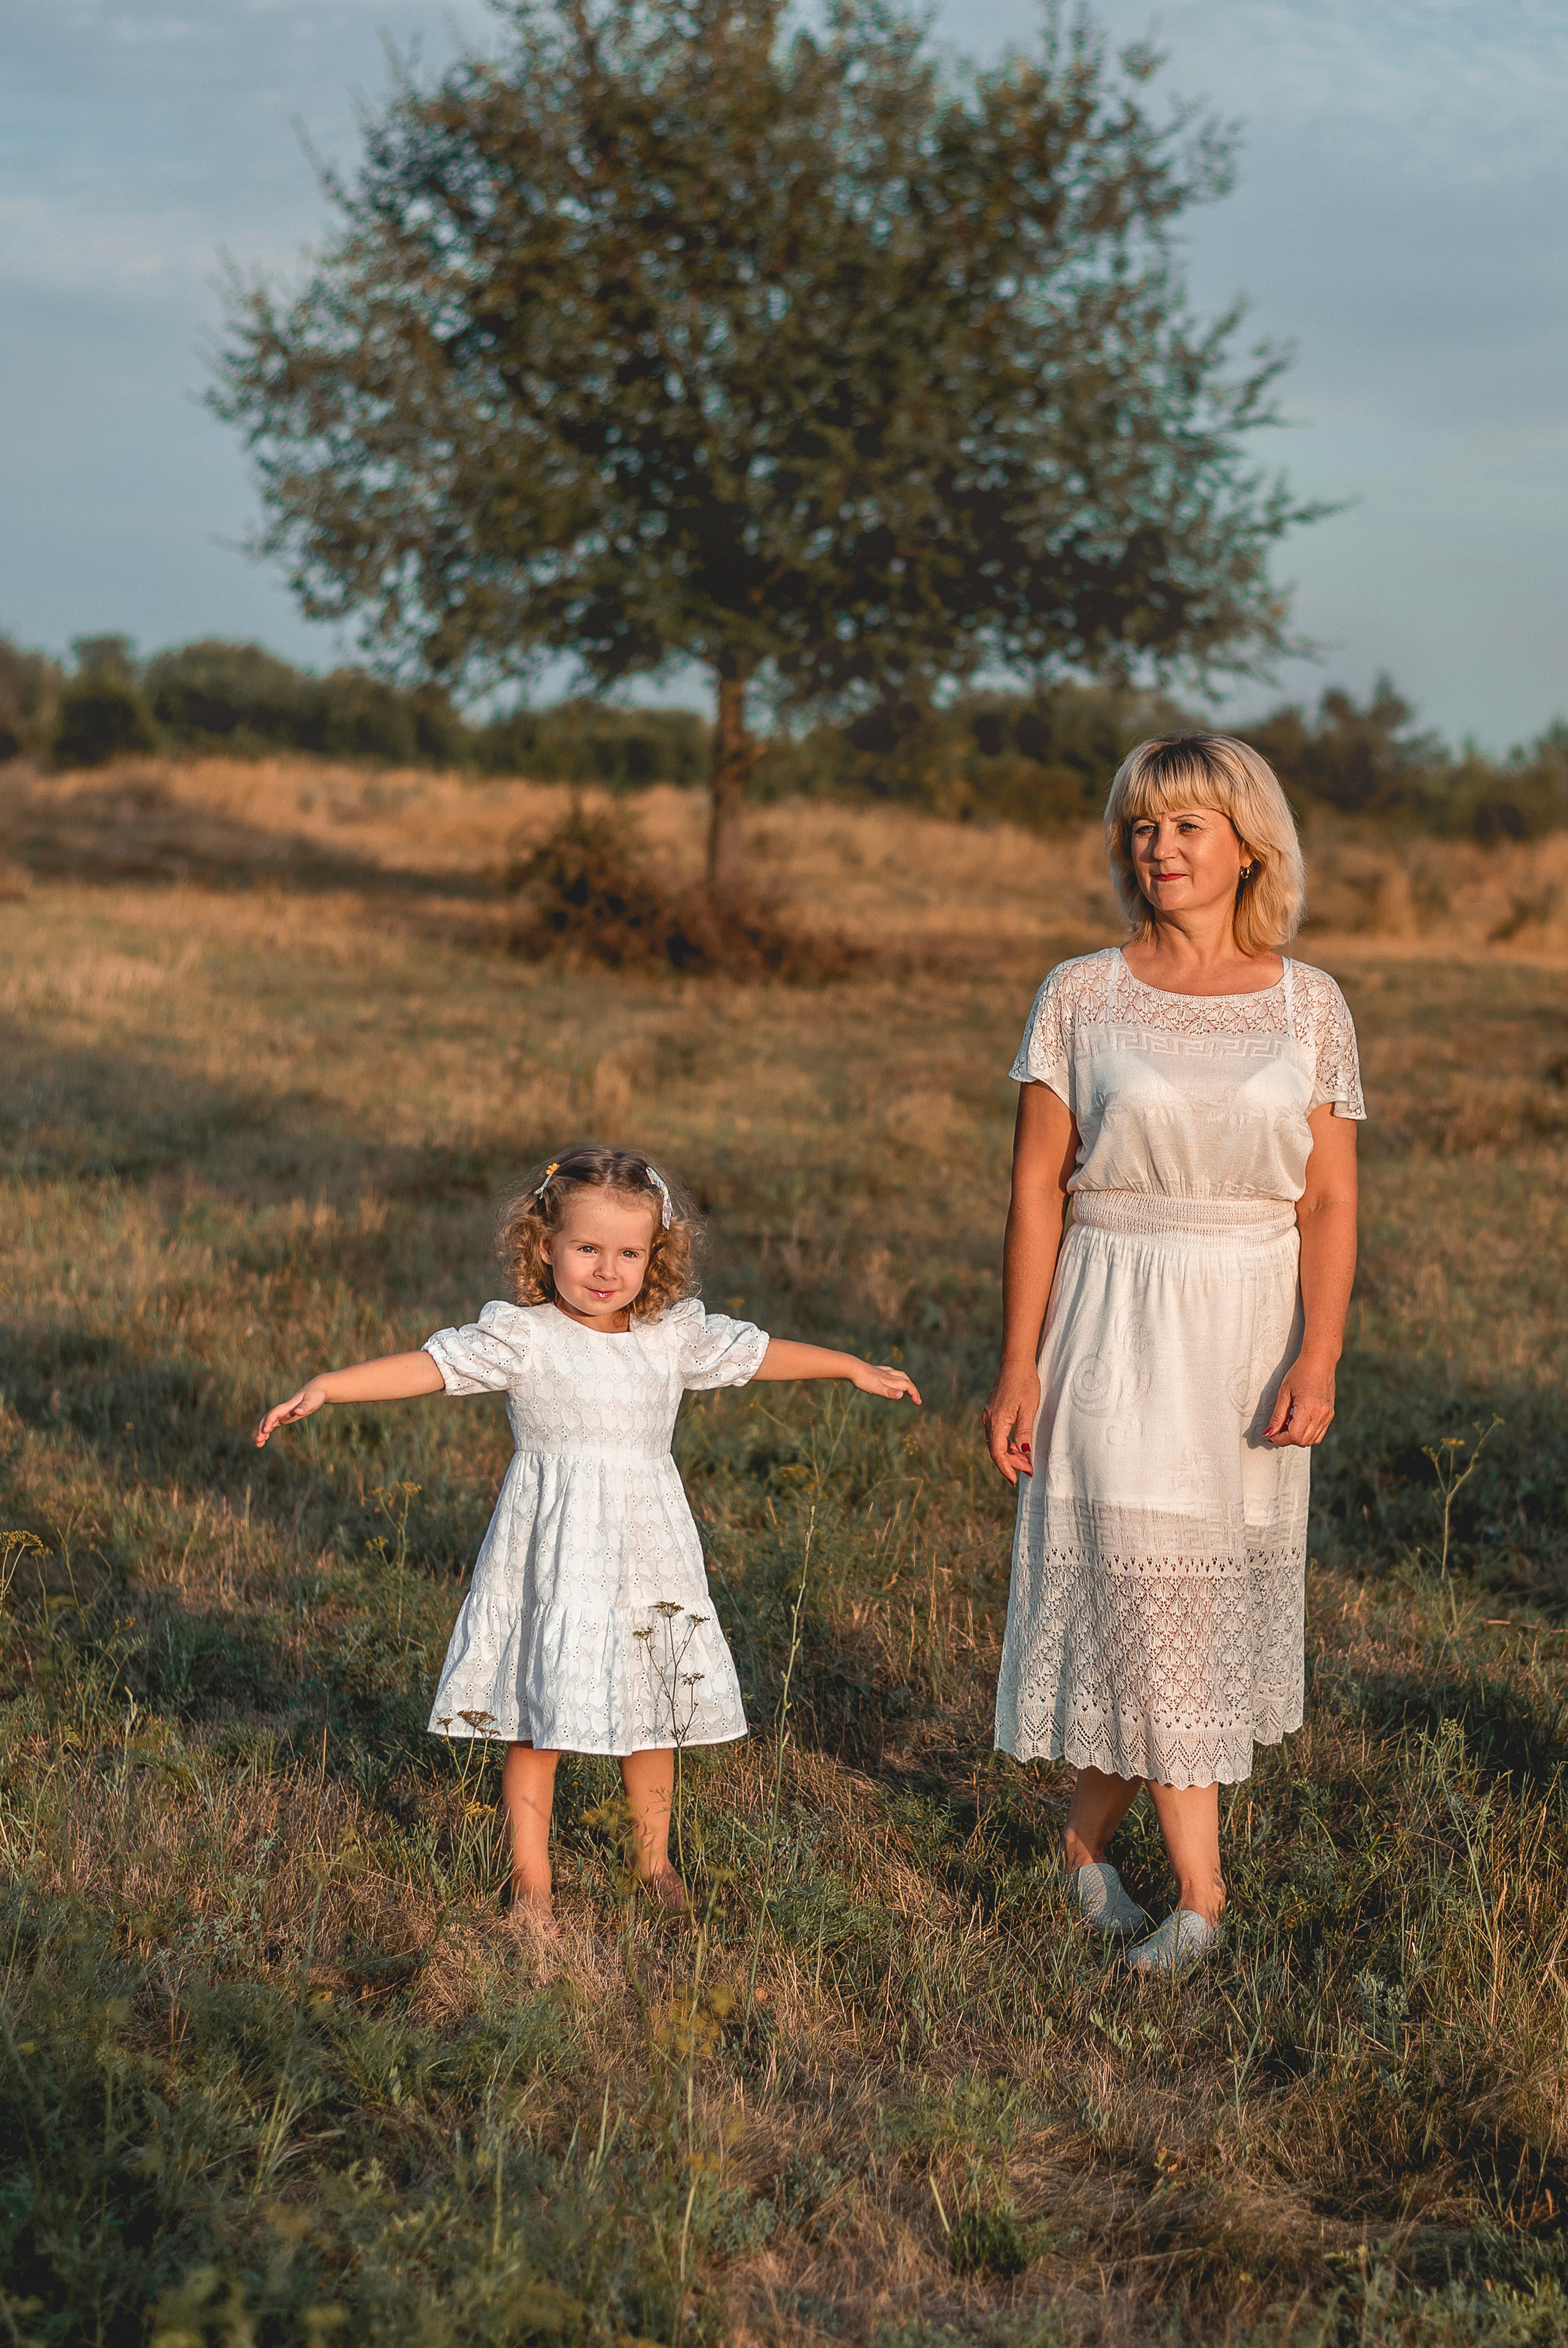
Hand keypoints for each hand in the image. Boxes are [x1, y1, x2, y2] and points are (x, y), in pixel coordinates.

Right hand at [256, 1380, 330, 1446]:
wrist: (316, 1390)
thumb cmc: (315, 1395)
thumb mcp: (312, 1401)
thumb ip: (305, 1406)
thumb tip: (298, 1412)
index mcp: (287, 1406)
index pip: (274, 1413)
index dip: (269, 1421)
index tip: (265, 1431)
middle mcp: (283, 1410)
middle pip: (268, 1418)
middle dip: (261, 1429)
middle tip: (258, 1441)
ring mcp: (283, 1414)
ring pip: (268, 1422)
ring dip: (262, 1432)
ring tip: (258, 1444)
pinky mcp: (286, 1417)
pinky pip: (273, 1424)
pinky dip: (268, 1431)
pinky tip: (264, 1440)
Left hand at [848, 1361, 921, 1403]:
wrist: (852, 1368)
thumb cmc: (864, 1380)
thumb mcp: (877, 1389)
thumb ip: (889, 1392)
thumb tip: (902, 1395)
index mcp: (891, 1380)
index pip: (908, 1386)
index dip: (915, 1394)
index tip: (918, 1402)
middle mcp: (890, 1375)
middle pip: (906, 1380)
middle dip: (913, 1389)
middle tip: (916, 1399)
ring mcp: (883, 1372)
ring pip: (899, 1375)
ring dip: (906, 1381)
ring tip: (907, 1387)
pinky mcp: (877, 1370)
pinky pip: (891, 1372)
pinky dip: (896, 1376)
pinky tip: (891, 1376)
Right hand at [983, 1362, 1039, 1484]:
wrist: (1015, 1364)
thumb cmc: (1025, 1384)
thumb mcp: (1029, 1408)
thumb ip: (1024, 1431)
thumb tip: (1024, 1453)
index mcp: (996, 1421)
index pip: (997, 1453)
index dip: (1006, 1468)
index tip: (1015, 1480)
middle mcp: (989, 1420)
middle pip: (996, 1450)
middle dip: (1011, 1463)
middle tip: (1029, 1470)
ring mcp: (989, 1416)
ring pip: (996, 1443)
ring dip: (1010, 1454)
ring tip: (1026, 1461)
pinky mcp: (993, 1412)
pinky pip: (997, 1434)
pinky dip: (1007, 1444)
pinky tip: (1019, 1446)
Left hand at [1264, 1354, 1335, 1446]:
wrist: (1320, 1361)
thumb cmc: (1300, 1373)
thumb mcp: (1283, 1393)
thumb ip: (1277, 1416)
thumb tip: (1269, 1433)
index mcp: (1308, 1408)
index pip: (1294, 1436)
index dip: (1280, 1439)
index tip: (1271, 1435)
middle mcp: (1321, 1414)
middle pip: (1302, 1441)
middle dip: (1287, 1439)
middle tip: (1277, 1429)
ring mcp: (1328, 1415)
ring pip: (1312, 1440)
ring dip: (1297, 1438)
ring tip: (1288, 1424)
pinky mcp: (1330, 1414)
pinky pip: (1319, 1434)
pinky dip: (1307, 1434)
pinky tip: (1298, 1422)